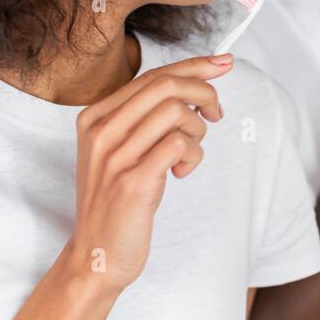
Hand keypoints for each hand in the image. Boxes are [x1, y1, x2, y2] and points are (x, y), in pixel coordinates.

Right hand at [64, 54, 231, 293]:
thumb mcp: (123, 151)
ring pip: (175, 111)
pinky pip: (179, 145)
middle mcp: (100, 131)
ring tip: (189, 153)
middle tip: (217, 113)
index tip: (224, 63)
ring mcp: (114, 156)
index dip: (194, 66)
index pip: (152, 76)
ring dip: (197, 129)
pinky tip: (182, 171)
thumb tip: (196, 84)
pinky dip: (193, 154)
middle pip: (166, 85)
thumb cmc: (117, 201)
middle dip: (205, 92)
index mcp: (95, 118)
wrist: (96, 256)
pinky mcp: (133, 182)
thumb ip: (147, 118)